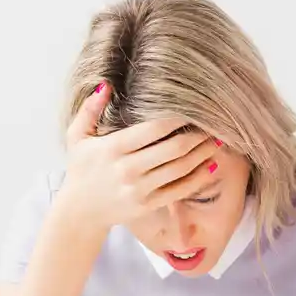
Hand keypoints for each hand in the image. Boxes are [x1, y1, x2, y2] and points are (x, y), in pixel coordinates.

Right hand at [57, 82, 220, 231]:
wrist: (81, 211)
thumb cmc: (82, 169)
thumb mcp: (77, 136)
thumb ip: (90, 109)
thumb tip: (107, 84)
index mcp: (113, 149)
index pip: (153, 130)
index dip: (177, 118)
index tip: (193, 107)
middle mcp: (129, 170)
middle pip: (173, 149)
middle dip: (198, 135)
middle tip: (214, 123)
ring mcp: (140, 190)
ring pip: (181, 169)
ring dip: (203, 154)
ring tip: (218, 140)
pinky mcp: (149, 205)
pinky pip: (180, 190)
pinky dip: (199, 178)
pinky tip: (212, 165)